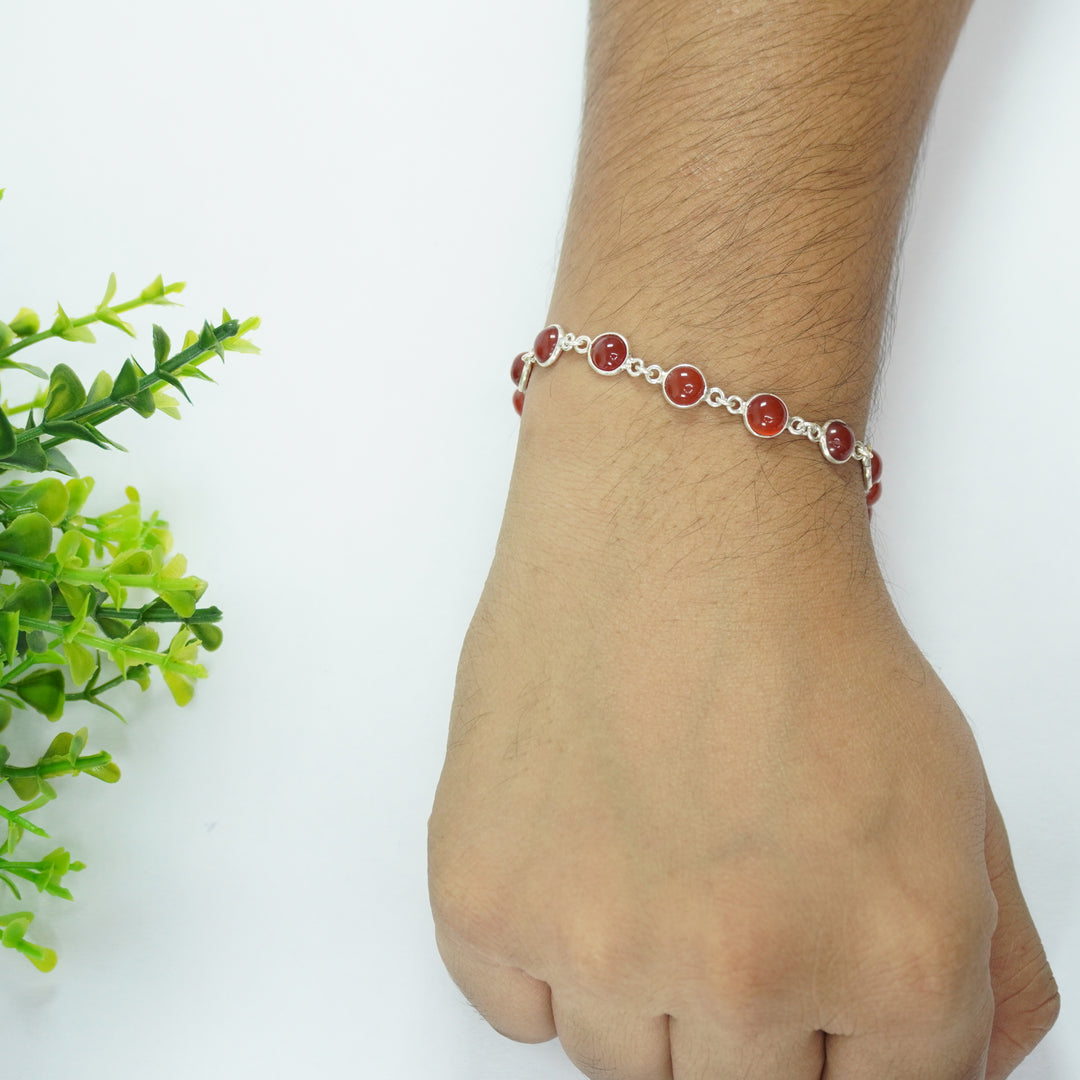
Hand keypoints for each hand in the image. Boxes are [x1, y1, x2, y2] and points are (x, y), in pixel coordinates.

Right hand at [428, 372, 1058, 1077]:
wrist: (673, 515)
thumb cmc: (799, 630)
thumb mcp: (952, 803)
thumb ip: (985, 977)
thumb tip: (944, 1070)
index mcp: (890, 959)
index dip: (839, 1042)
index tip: (807, 998)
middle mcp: (745, 968)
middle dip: (745, 1020)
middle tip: (726, 898)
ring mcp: (599, 939)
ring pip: (621, 1064)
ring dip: (640, 986)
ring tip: (651, 855)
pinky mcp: (486, 899)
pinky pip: (516, 1013)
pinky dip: (546, 956)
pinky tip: (580, 851)